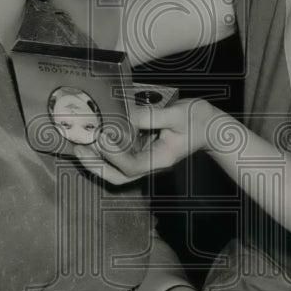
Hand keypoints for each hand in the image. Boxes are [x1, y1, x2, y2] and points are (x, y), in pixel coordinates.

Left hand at [72, 99, 229, 184]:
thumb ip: (151, 116)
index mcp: (160, 158)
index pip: (132, 165)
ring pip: (117, 170)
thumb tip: (124, 115)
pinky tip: (94, 138)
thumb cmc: (199, 120)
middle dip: (96, 165)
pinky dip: (104, 152)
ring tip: (81, 144)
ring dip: (96, 160)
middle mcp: (151, 163)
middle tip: (80, 147)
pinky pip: (120, 157)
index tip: (103, 136)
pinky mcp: (143, 150)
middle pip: (119, 176)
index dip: (114, 154)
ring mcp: (146, 158)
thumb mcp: (178, 114)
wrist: (211, 127)